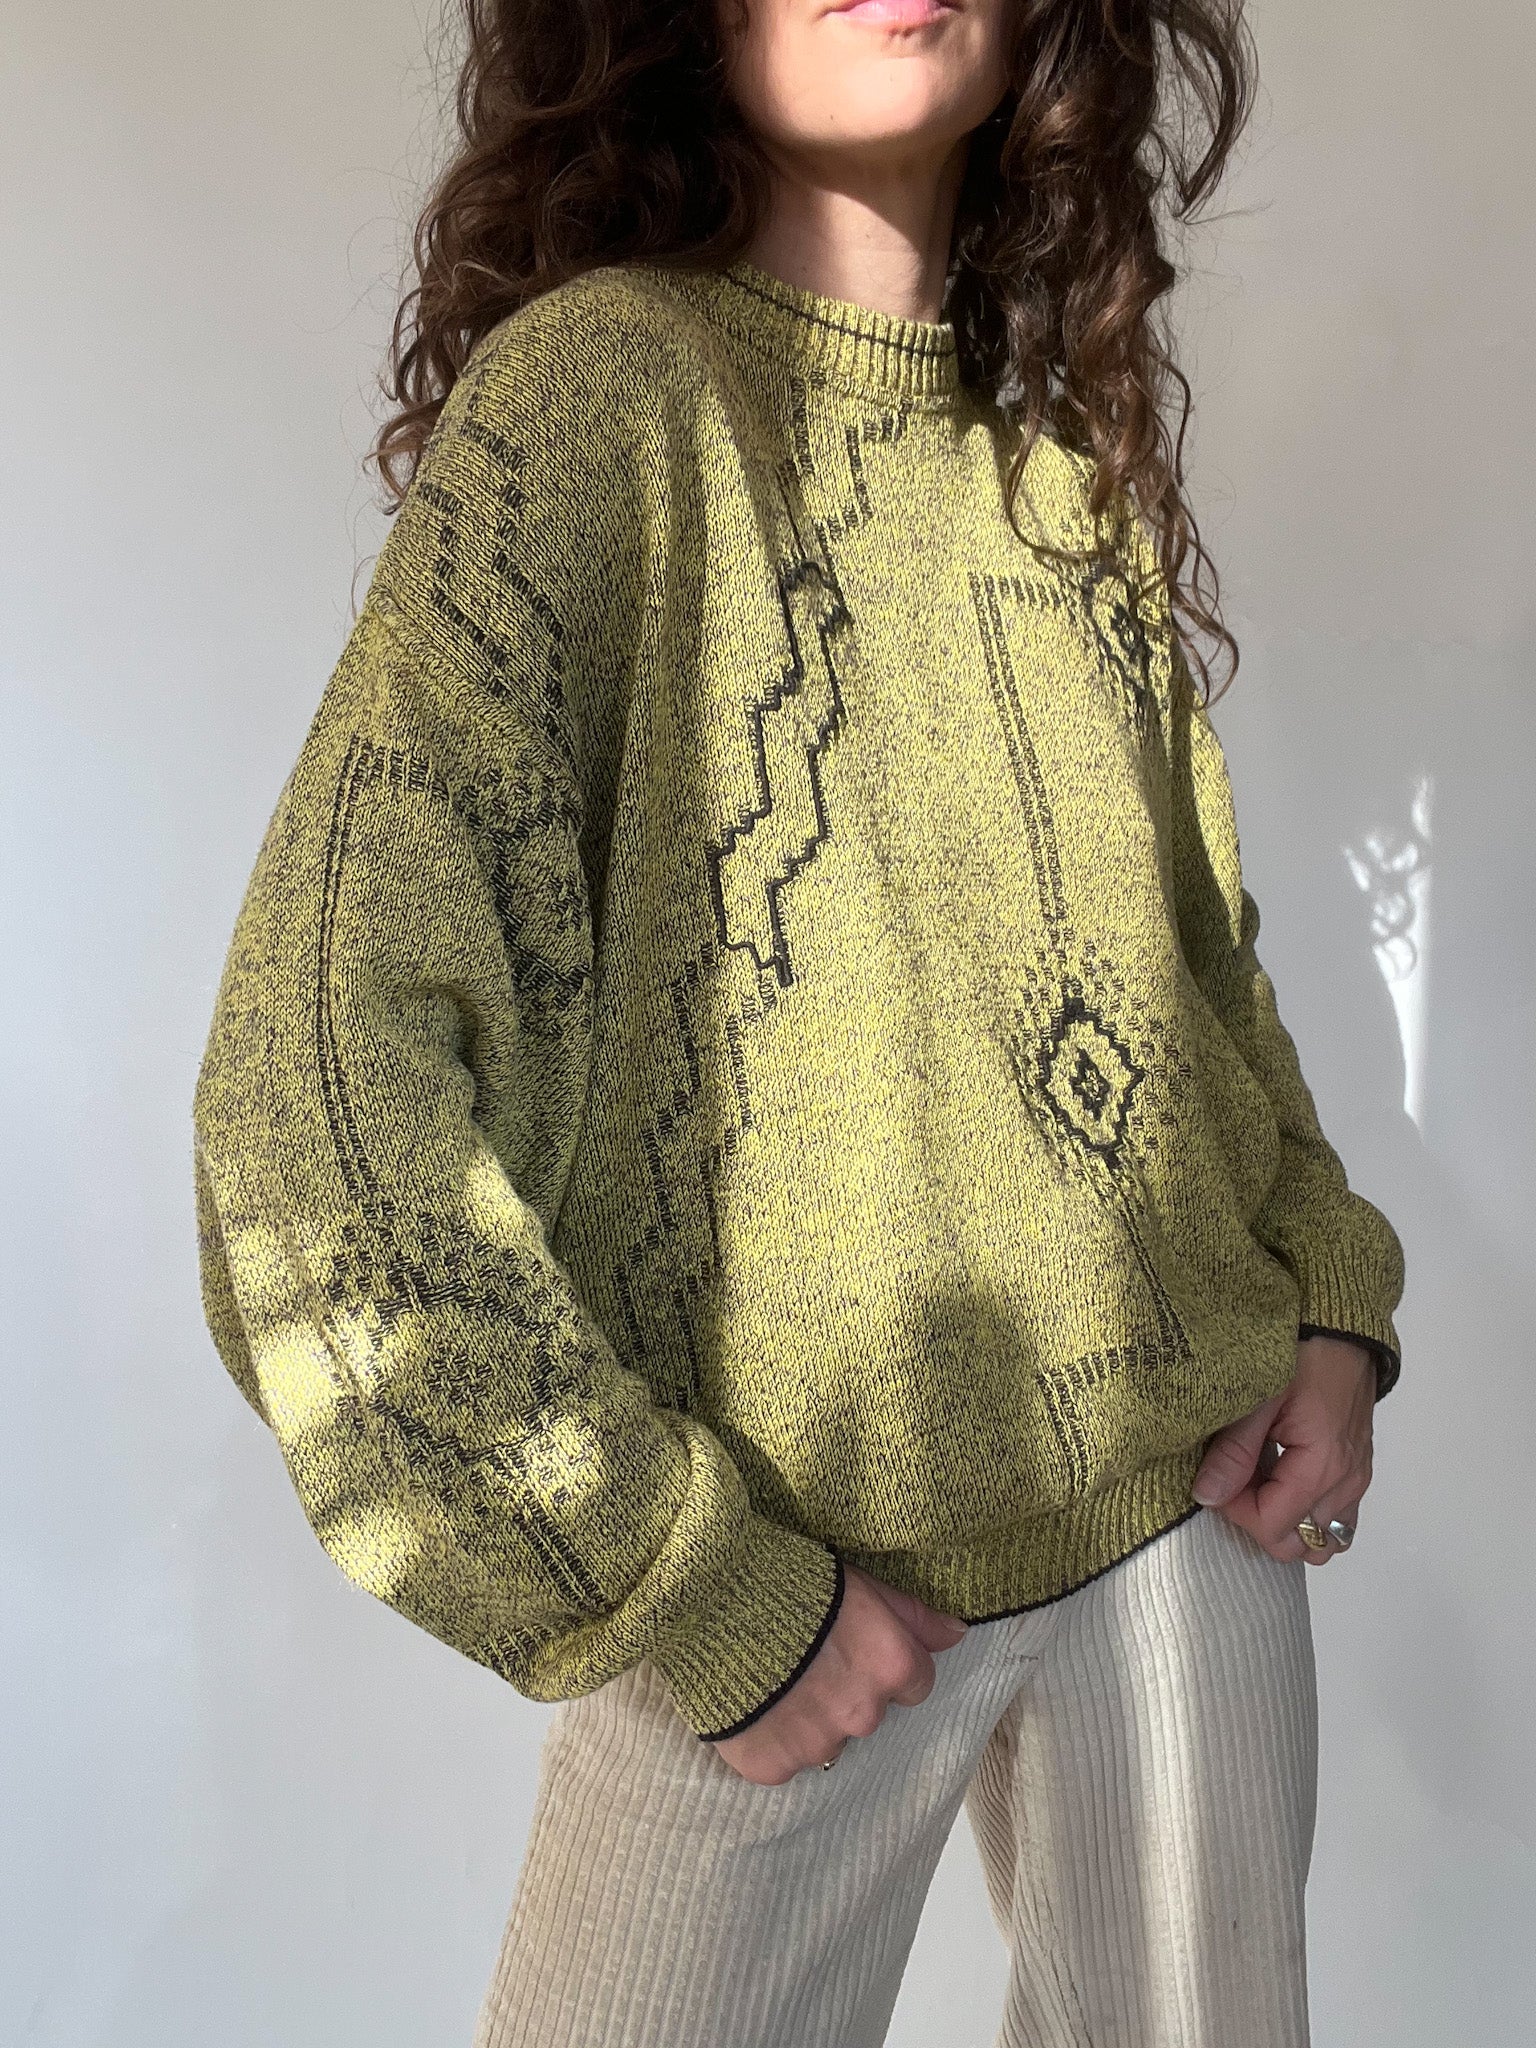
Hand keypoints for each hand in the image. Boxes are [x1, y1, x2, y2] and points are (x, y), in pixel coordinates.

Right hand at [712, 1565, 969, 1783]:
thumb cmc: (792, 1579)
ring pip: (826, 1741)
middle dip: (845, 1693)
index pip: (916, 1684)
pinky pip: (782, 1762)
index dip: (885, 1666)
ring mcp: (818, 1744)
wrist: (714, 1597)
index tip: (854, 1650)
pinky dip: (771, 1739)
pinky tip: (751, 1703)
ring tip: (775, 1678)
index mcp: (891, 1666)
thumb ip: (914, 1614)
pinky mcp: (774, 1765)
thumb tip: (959, 1633)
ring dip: (808, 1719)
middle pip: (869, 1714)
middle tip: (808, 1659)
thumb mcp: (861, 1582)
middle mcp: (863, 1713)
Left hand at [1191, 1333, 1376, 1563]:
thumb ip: (1233, 1452)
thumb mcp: (1258, 1398)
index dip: (1236, 1511)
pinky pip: (1337, 1517)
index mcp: (1322, 1468)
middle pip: (1300, 1545)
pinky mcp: (1358, 1469)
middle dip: (1260, 1521)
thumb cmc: (1301, 1354)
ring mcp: (1357, 1480)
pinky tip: (1283, 1479)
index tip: (1218, 1479)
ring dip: (1286, 1521)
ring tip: (1260, 1482)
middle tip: (1236, 1482)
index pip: (1273, 1527)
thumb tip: (1207, 1497)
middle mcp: (1347, 1485)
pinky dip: (1307, 1512)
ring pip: (1322, 1538)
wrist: (1343, 1326)